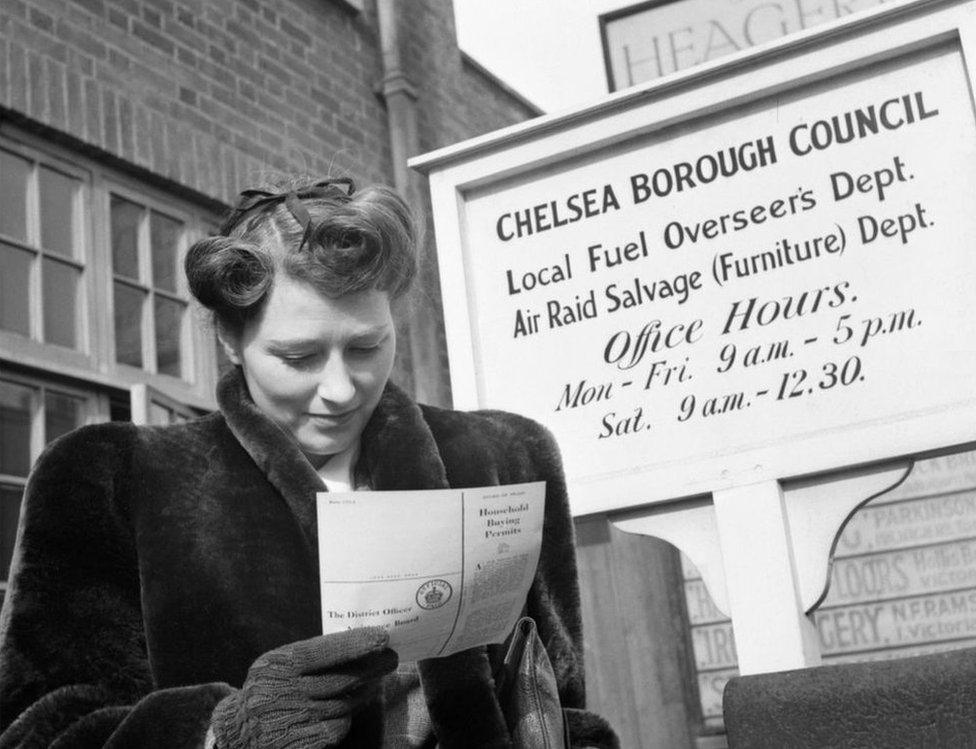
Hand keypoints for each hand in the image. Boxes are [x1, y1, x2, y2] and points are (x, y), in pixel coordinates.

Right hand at [210, 627, 396, 747]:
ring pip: (344, 704)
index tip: (382, 637)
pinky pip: (337, 727)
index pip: (322, 651)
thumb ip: (311, 654)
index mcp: (280, 665)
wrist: (240, 728)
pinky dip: (347, 716)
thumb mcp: (280, 662)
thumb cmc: (270, 686)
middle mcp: (285, 692)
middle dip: (372, 667)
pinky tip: (352, 705)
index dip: (354, 644)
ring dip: (365, 691)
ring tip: (375, 680)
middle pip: (341, 679)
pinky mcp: (300, 743)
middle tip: (391, 658)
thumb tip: (358, 642)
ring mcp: (293, 720)